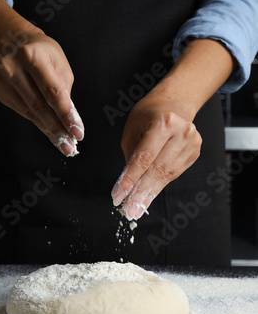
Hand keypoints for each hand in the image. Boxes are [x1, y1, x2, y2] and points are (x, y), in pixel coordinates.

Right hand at [0, 29, 83, 156]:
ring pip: (29, 113)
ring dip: (48, 130)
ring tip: (62, 142)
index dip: (65, 114)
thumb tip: (69, 122)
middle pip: (38, 106)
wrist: (16, 43)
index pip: (52, 91)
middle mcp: (13, 67)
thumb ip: (64, 92)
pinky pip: (22, 111)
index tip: (77, 132)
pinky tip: (49, 130)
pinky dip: (37, 122)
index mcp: (33, 56)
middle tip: (69, 146)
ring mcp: (3, 79)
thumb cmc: (44, 54)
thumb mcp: (60, 66)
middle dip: (57, 129)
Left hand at [111, 95, 201, 219]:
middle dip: (140, 192)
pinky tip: (148, 195)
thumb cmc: (149, 114)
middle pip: (157, 169)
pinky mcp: (194, 152)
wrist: (174, 103)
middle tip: (129, 209)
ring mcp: (191, 143)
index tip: (118, 196)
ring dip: (150, 193)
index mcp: (163, 123)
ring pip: (167, 175)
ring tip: (137, 207)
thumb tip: (129, 184)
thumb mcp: (132, 129)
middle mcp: (181, 132)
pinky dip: (159, 185)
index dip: (130, 179)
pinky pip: (174, 173)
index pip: (144, 158)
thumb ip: (131, 155)